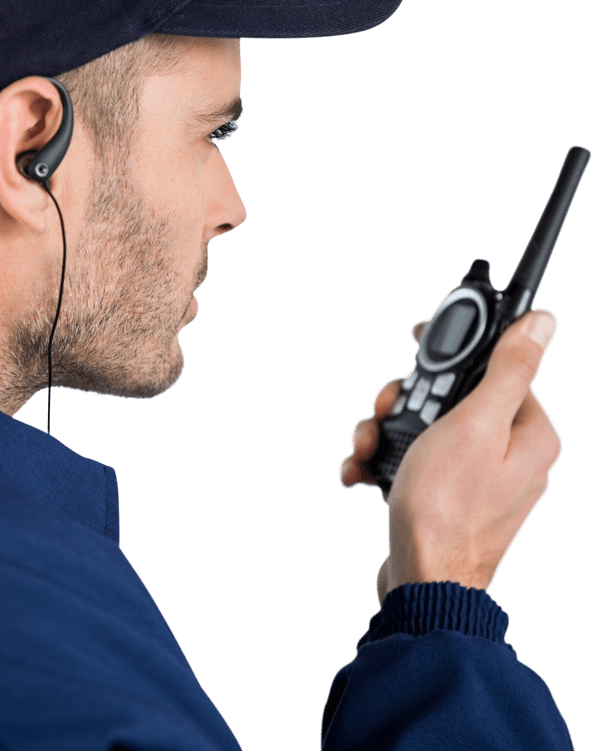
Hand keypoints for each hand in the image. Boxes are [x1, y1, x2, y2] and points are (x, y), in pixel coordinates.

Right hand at [339, 309, 563, 604]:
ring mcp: (476, 480)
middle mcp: (510, 455)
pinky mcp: (445, 499)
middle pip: (452, 398)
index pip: (495, 367)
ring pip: (424, 429)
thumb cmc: (447, 510)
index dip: (452, 355)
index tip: (418, 344)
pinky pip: (412, 462)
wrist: (422, 582)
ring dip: (384, 432)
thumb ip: (508, 369)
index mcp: (529, 433)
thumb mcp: (474, 424)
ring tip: (365, 449)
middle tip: (386, 411)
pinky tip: (361, 473)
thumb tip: (543, 322)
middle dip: (406, 402)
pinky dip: (383, 462)